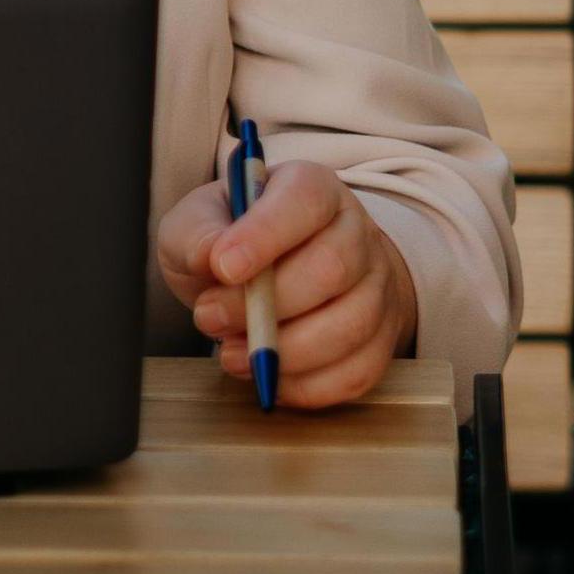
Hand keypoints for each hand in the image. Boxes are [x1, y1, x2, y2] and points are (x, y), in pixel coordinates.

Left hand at [154, 161, 420, 409]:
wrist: (265, 278)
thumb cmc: (228, 243)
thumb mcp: (195, 224)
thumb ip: (196, 234)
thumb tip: (212, 257)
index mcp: (312, 188)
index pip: (304, 201)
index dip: (265, 234)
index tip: (223, 267)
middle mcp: (355, 232)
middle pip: (332, 268)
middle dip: (267, 304)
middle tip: (210, 316)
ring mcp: (374, 288)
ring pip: (349, 326)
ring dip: (285, 351)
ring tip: (232, 353)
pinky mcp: (379, 340)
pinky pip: (356, 372)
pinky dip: (306, 385)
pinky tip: (267, 377)